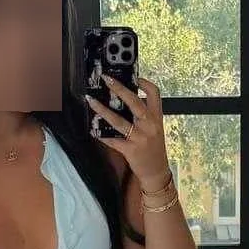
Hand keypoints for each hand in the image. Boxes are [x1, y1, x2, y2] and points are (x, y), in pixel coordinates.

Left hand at [84, 75, 171, 190]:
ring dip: (103, 110)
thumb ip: (145, 115)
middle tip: (107, 79)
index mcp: (157, 117)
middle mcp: (150, 125)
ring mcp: (140, 138)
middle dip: (120, 89)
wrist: (157, 172)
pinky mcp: (131, 150)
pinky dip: (102, 135)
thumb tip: (128, 100)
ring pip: (119, 121)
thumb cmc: (154, 149)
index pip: (155, 94)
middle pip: (135, 102)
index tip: (134, 77)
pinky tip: (93, 130)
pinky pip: (113, 140)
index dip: (145, 83)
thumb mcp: (155, 129)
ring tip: (91, 101)